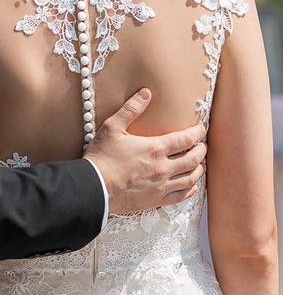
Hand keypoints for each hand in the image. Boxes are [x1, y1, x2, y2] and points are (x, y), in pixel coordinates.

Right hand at [84, 88, 205, 214]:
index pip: (186, 139)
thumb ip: (131, 110)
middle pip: (194, 158)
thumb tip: (146, 93)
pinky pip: (181, 196)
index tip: (201, 129)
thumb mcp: (112, 128)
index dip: (198, 133)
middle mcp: (163, 168)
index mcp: (155, 148)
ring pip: (191, 178)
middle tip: (201, 145)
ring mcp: (161, 186)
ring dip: (198, 169)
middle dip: (201, 150)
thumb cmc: (101, 158)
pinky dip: (190, 189)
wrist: (93, 188)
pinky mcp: (156, 200)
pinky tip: (191, 185)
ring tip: (198, 164)